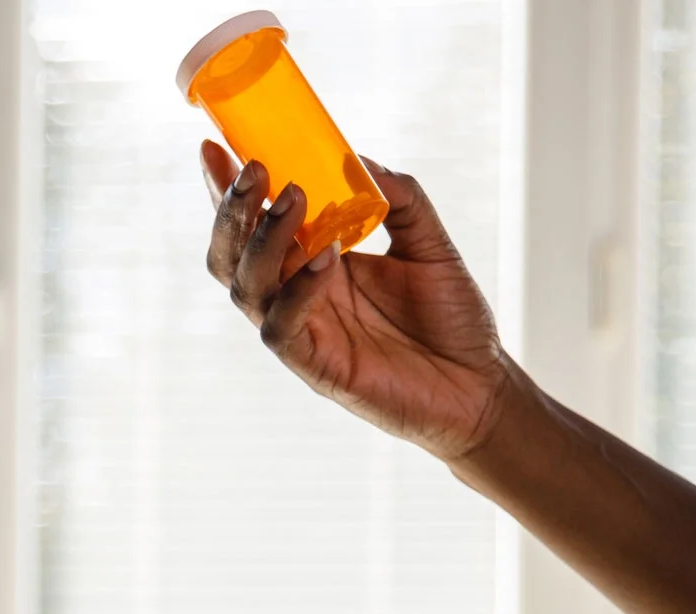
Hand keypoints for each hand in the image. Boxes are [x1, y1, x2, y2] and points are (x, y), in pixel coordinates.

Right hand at [201, 142, 520, 462]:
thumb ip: (398, 198)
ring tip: (291, 198)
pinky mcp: (314, 365)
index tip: (215, 146)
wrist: (480, 384)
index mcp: (312, 261)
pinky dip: (297, 290)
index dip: (227, 189)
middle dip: (233, 210)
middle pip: (233, 254)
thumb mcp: (428, 241)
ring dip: (261, 239)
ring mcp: (301, 330)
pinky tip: (326, 258)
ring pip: (246, 287)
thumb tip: (354, 161)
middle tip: (254, 168)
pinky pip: (281, 327)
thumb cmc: (451, 317)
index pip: (255, 222)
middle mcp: (295, 294)